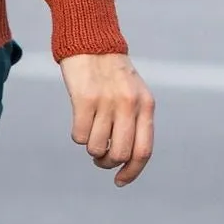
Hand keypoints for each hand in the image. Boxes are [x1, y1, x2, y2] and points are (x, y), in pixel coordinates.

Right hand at [58, 54, 154, 185]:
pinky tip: (80, 120)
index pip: (143, 151)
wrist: (92, 42)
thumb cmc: (112, 74)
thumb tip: (125, 160)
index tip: (119, 181)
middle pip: (119, 154)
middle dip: (107, 162)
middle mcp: (129, 105)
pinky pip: (79, 136)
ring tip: (90, 132)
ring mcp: (107, 102)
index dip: (132, 172)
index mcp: (146, 106)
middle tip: (100, 156)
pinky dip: (77, 135)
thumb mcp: (134, 94)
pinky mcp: (84, 99)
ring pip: (96, 148)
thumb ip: (136, 123)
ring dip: (91, 148)